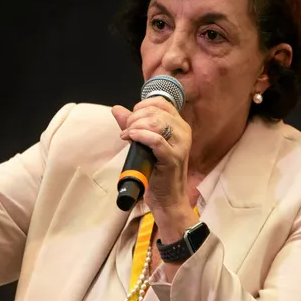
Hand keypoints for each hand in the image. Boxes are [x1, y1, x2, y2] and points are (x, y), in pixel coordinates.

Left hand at [112, 97, 192, 218]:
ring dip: (136, 126)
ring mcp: (180, 145)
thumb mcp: (144, 144)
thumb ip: (132, 125)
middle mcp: (183, 131)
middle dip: (135, 118)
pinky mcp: (173, 158)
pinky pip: (156, 140)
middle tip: (127, 131)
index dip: (142, 106)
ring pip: (156, 122)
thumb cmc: (157, 172)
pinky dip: (140, 136)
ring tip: (127, 136)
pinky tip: (131, 139)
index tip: (131, 120)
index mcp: (178, 125)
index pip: (161, 102)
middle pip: (155, 111)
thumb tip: (117, 109)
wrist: (167, 198)